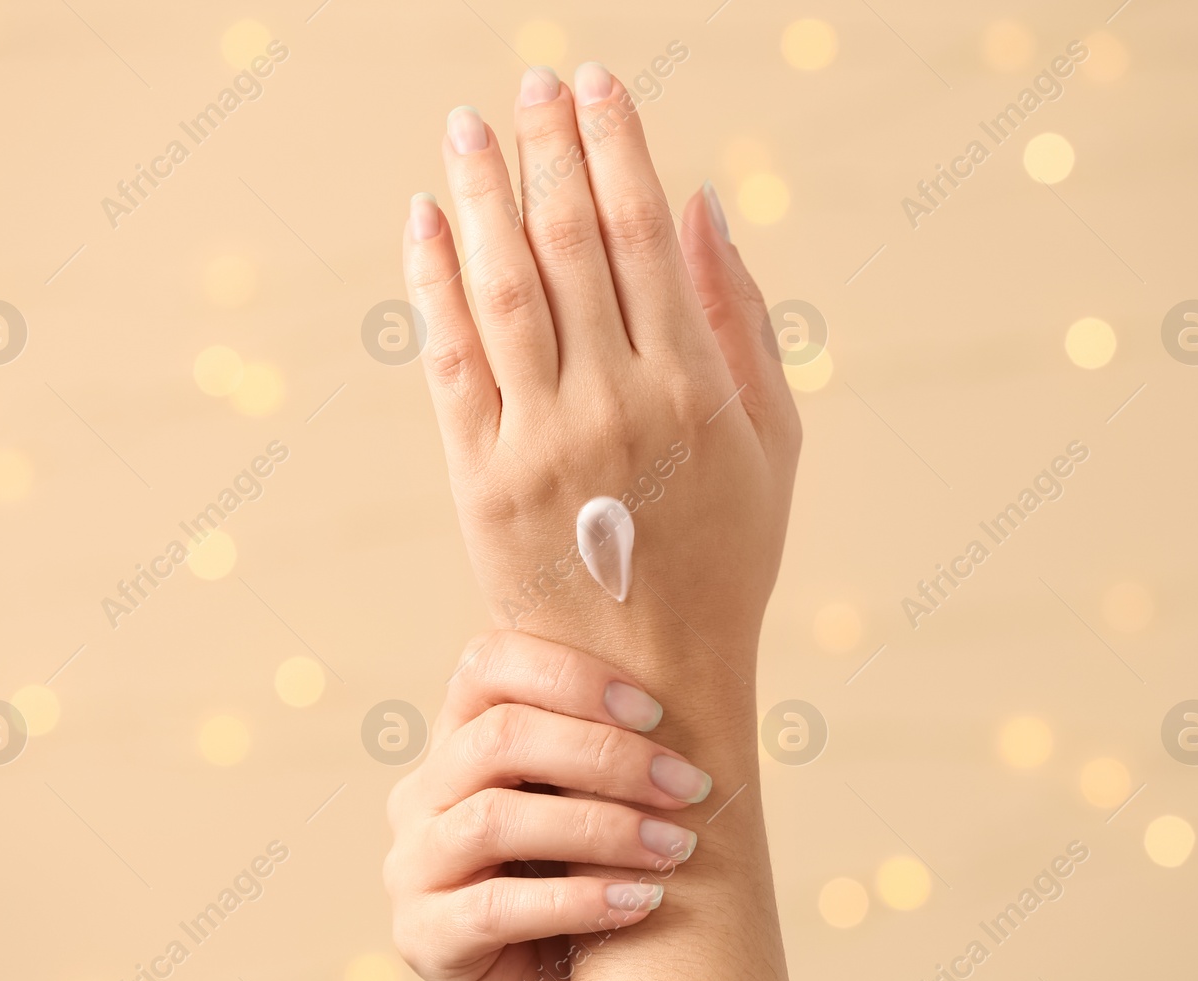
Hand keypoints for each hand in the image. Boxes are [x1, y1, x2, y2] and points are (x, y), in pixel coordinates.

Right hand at [384, 630, 708, 980]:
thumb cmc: (599, 879)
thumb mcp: (602, 798)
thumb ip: (614, 742)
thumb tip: (700, 674)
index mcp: (461, 738)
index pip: (487, 664)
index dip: (572, 676)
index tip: (658, 711)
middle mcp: (423, 792)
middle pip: (498, 737)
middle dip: (606, 755)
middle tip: (688, 786)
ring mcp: (414, 866)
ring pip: (495, 818)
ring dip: (601, 827)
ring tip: (675, 848)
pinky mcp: (424, 938)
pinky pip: (495, 906)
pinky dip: (577, 900)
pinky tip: (640, 903)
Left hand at [402, 63, 799, 674]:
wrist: (646, 680)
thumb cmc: (723, 556)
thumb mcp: (772, 442)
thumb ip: (743, 319)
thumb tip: (704, 205)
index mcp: (694, 386)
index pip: (643, 232)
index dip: (615, 146)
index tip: (595, 84)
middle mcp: (615, 402)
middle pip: (568, 242)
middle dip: (546, 149)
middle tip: (528, 83)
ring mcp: (541, 441)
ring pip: (502, 287)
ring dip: (480, 195)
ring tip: (466, 129)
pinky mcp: (480, 478)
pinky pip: (450, 360)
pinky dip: (433, 283)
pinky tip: (426, 221)